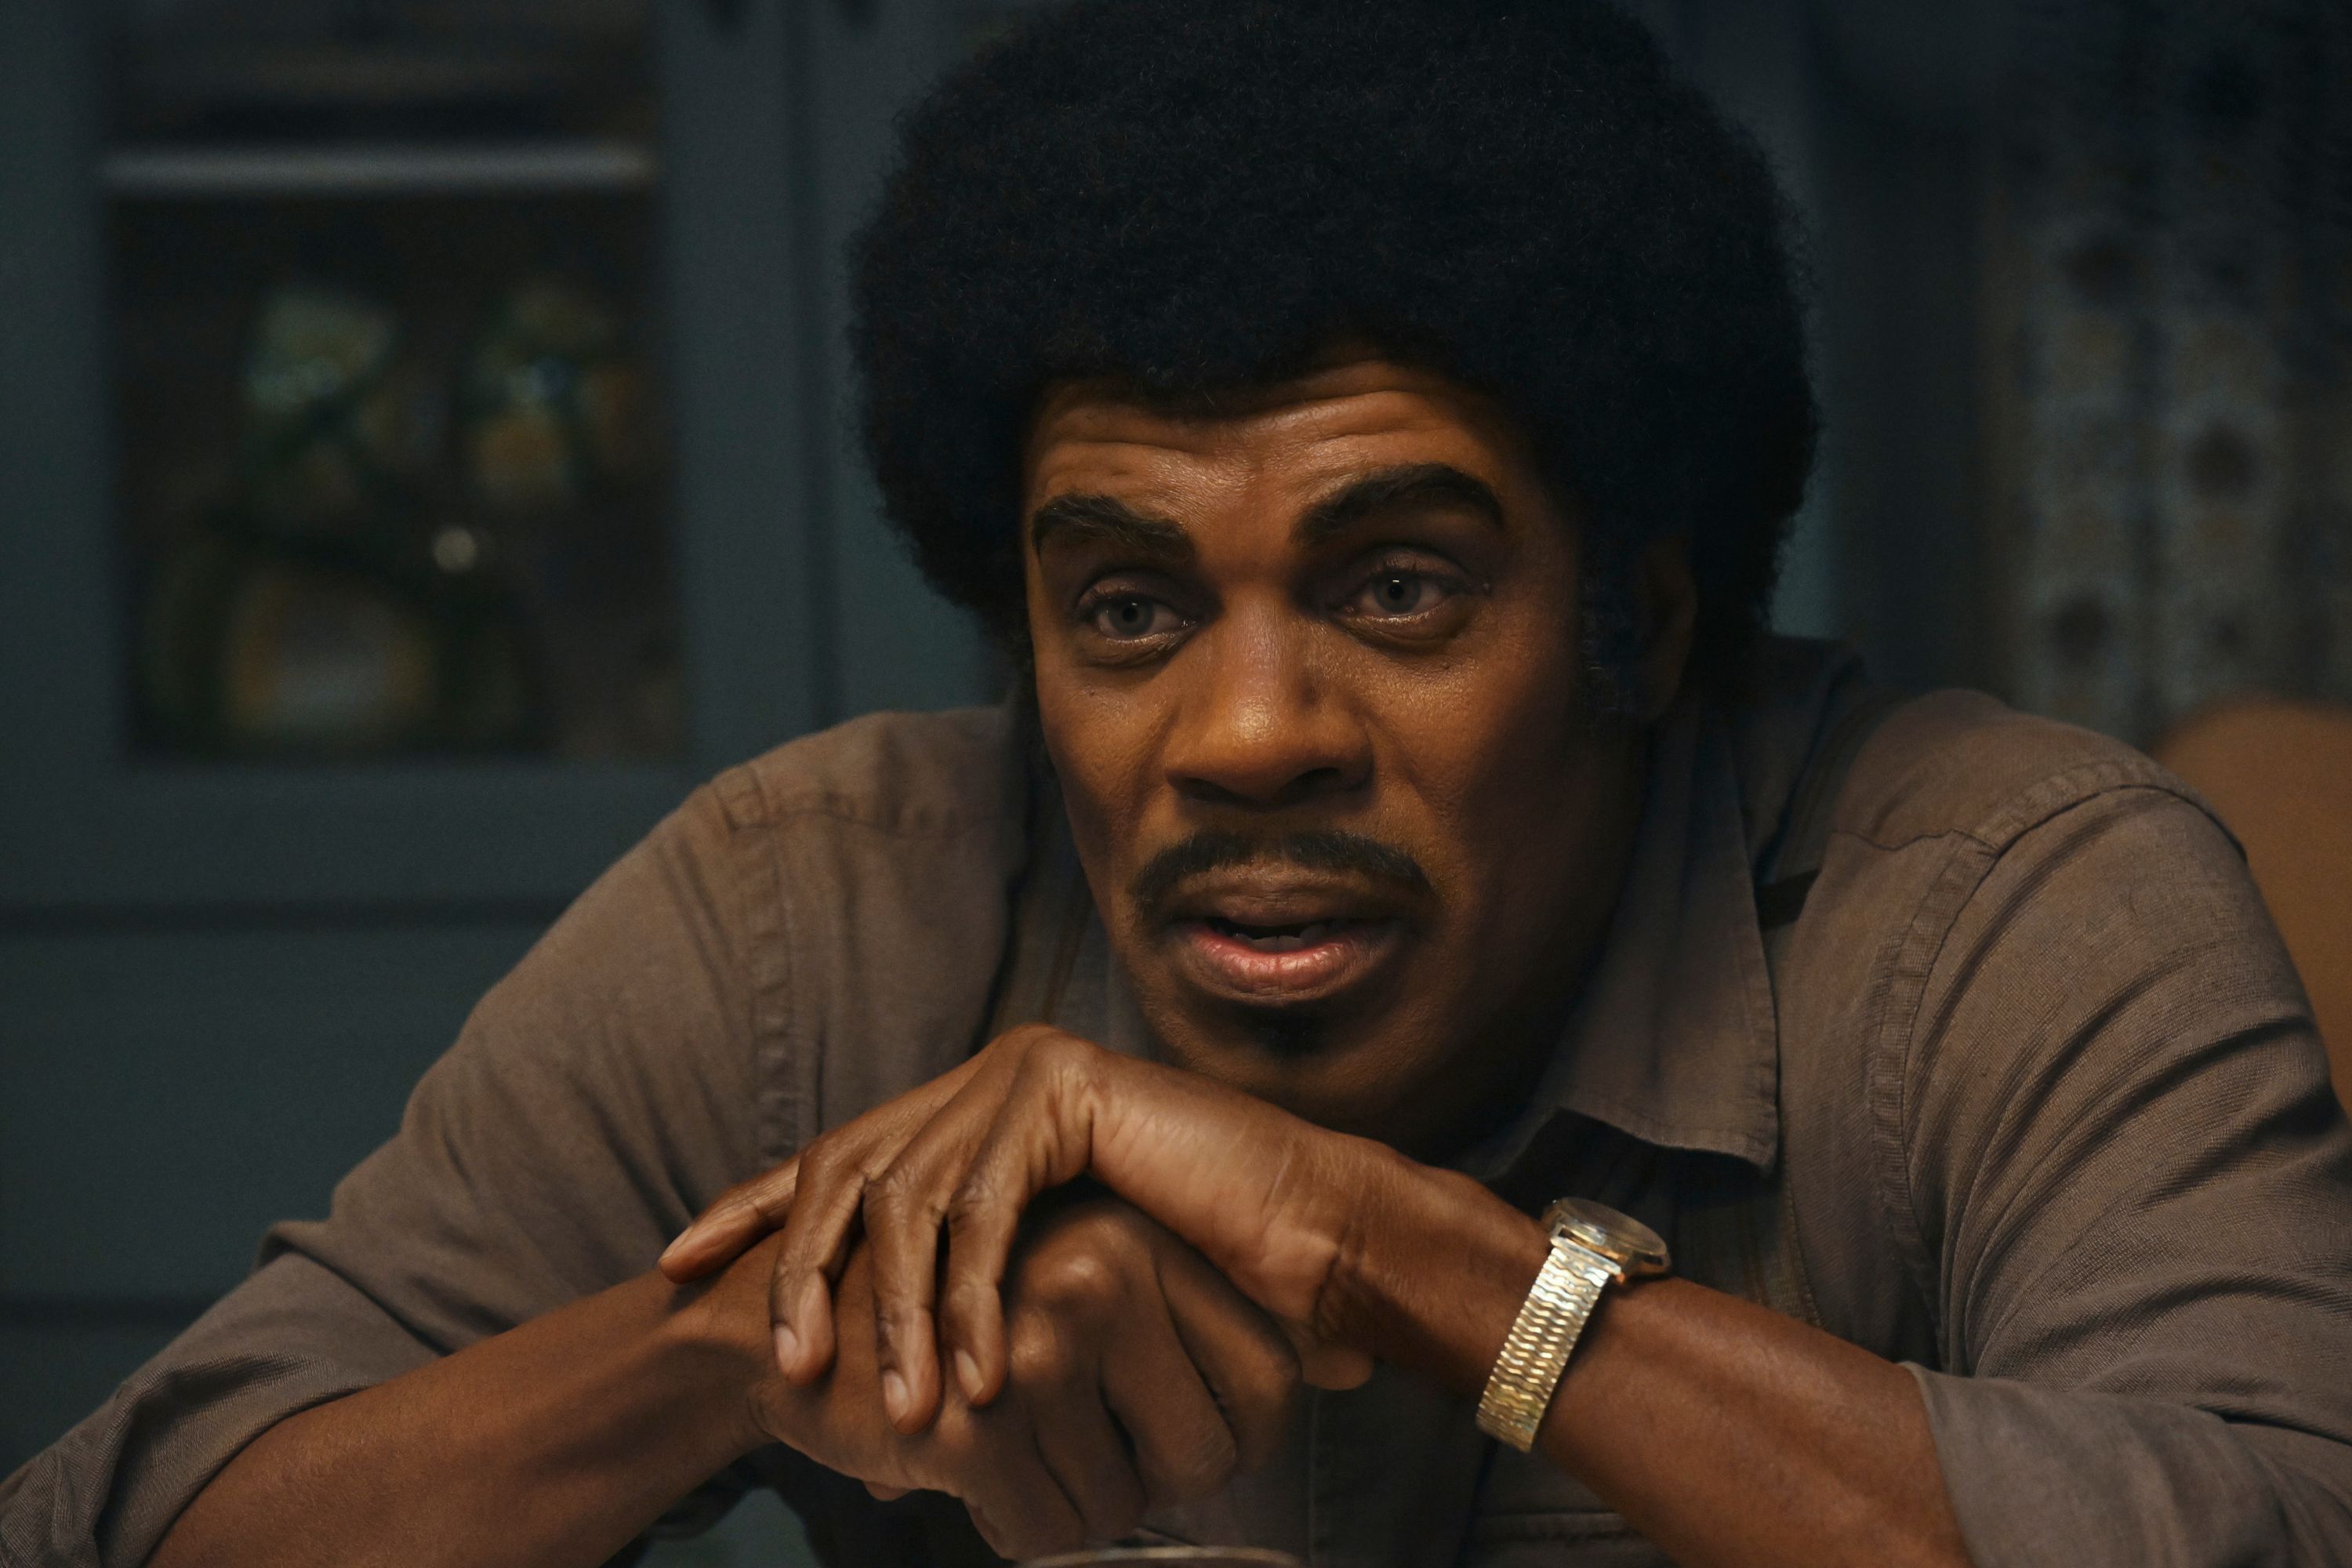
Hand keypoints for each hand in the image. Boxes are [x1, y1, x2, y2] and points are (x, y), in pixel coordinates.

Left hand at [673, 1024, 1385, 1433]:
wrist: (1308, 1233)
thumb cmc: (1189, 1276)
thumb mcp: (1044, 1288)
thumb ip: (963, 1302)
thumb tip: (887, 1389)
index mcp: (970, 1109)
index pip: (838, 1152)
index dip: (753, 1205)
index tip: (680, 1261)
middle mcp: (984, 1075)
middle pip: (847, 1166)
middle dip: (796, 1266)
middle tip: (779, 1362)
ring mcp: (1021, 1072)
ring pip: (911, 1197)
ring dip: (899, 1314)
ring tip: (895, 1409)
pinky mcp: (1063, 1093)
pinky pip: (988, 1210)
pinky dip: (974, 1303)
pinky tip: (975, 1378)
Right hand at [722, 1196, 1300, 1559]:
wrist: (782, 1325)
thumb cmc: (961, 1322)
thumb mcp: (1094, 1282)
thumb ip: (1211, 1319)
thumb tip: (1356, 1360)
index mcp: (1148, 1236)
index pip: (1270, 1387)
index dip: (1230, 1442)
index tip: (1167, 1437)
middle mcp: (1112, 1266)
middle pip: (1211, 1459)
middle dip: (1147, 1482)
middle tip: (1076, 1442)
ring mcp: (1045, 1332)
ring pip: (1125, 1508)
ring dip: (1068, 1505)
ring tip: (1008, 1441)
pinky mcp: (982, 1408)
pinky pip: (1050, 1534)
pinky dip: (1014, 1527)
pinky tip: (962, 1466)